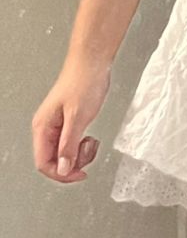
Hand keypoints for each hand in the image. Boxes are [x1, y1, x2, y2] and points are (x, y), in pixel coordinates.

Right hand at [31, 56, 110, 183]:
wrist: (92, 64)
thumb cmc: (83, 83)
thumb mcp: (78, 118)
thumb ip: (69, 145)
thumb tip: (62, 168)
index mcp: (43, 127)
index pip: (44, 163)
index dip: (62, 173)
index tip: (80, 173)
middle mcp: (47, 128)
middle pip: (54, 161)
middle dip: (73, 163)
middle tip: (88, 151)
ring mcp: (58, 126)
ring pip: (64, 154)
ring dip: (80, 155)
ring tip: (91, 142)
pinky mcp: (69, 123)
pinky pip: (72, 144)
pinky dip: (83, 146)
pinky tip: (90, 137)